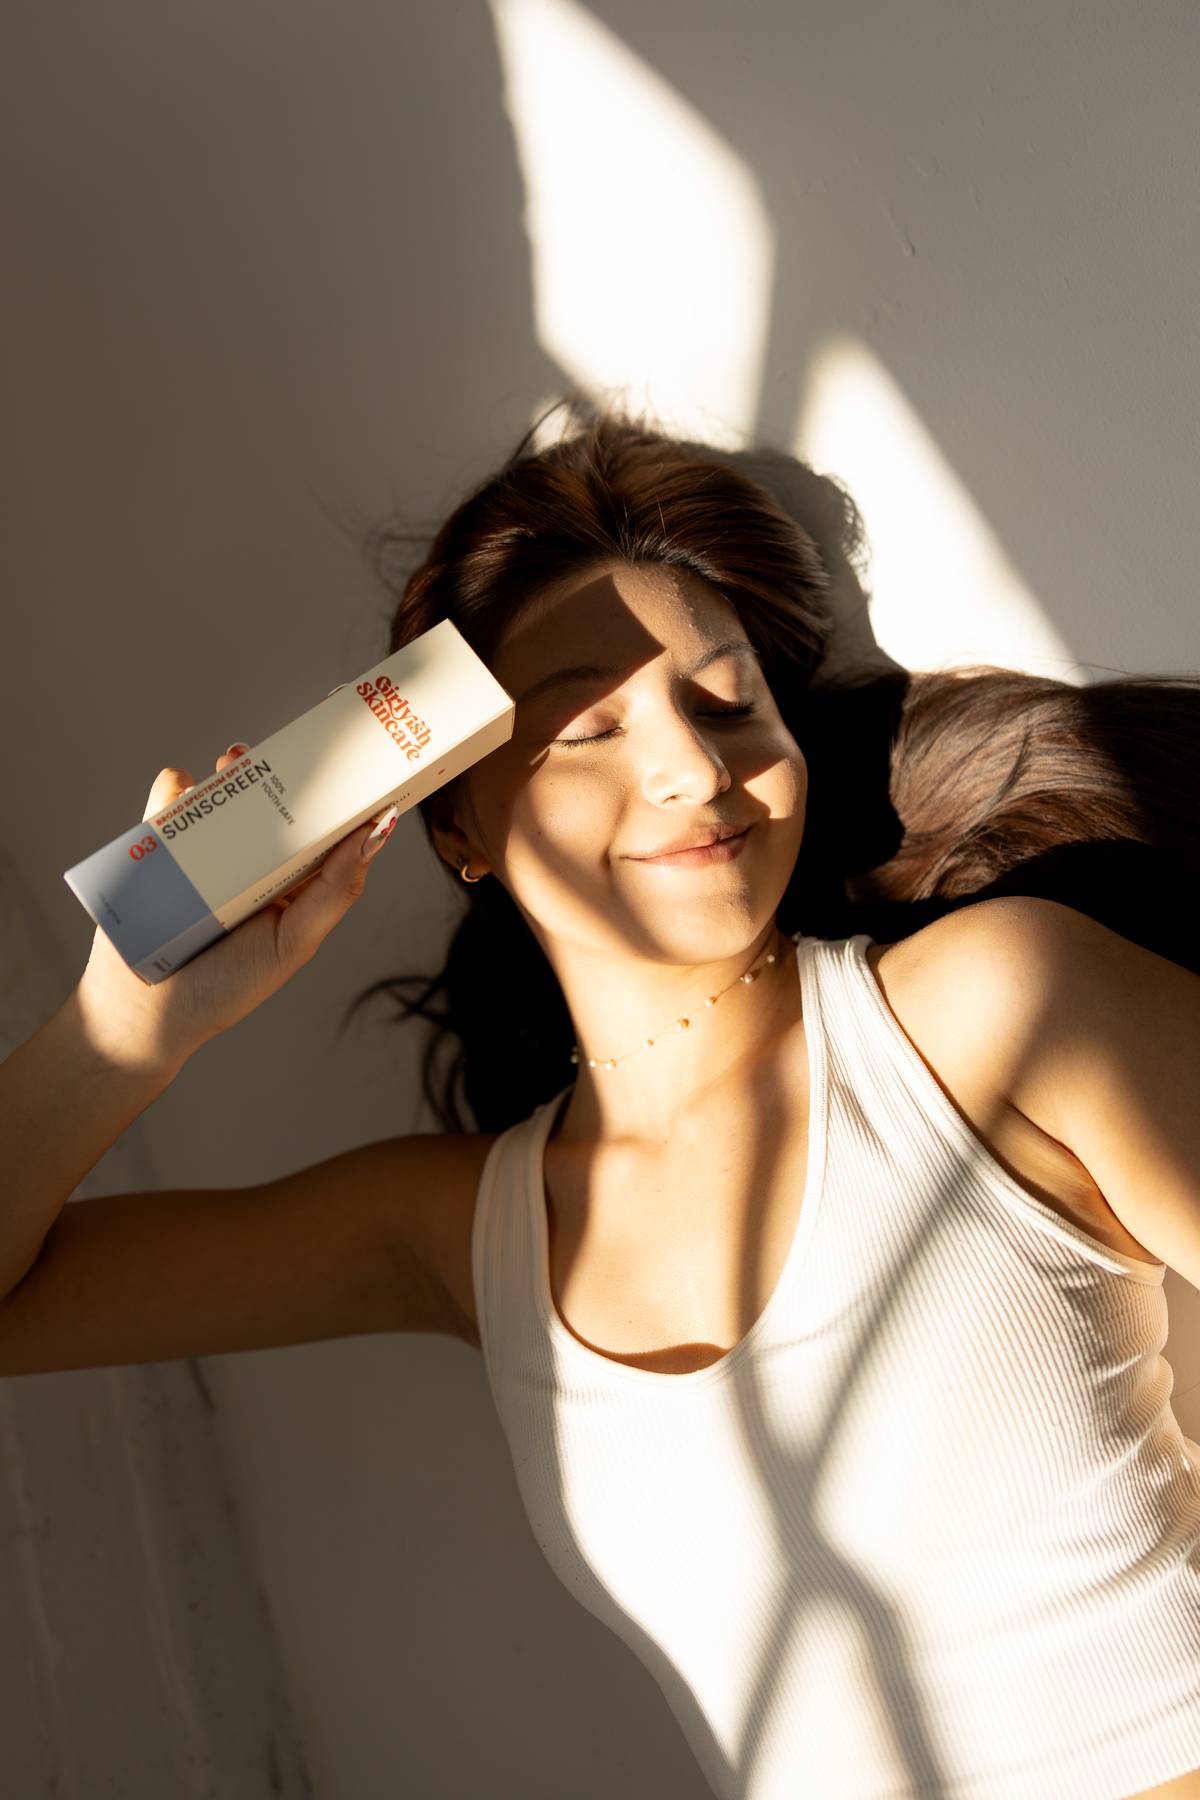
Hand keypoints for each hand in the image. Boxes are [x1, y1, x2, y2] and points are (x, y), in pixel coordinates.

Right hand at [75, 737, 396, 1071]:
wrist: (144, 1017)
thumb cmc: (228, 989)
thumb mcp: (295, 943)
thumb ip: (336, 890)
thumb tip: (378, 831)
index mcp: (292, 885)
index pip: (322, 832)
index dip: (338, 797)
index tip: (353, 759)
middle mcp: (252, 865)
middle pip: (272, 805)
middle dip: (280, 773)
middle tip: (284, 753)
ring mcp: (204, 855)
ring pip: (222, 798)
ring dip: (230, 772)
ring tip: (233, 762)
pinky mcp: (157, 851)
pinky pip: (167, 806)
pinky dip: (175, 788)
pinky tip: (185, 787)